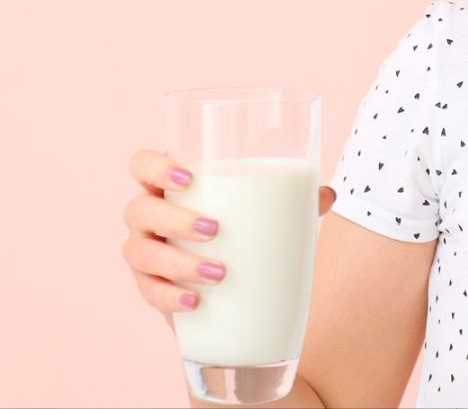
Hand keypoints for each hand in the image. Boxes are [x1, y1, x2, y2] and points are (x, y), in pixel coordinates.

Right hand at [122, 149, 335, 324]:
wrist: (227, 290)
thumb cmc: (241, 233)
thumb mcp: (264, 215)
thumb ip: (293, 201)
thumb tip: (327, 193)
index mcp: (171, 188)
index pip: (142, 165)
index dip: (154, 166)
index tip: (186, 177)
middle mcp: (148, 218)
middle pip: (140, 209)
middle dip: (174, 219)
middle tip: (214, 229)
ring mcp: (144, 253)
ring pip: (139, 252)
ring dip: (177, 262)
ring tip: (218, 273)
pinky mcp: (149, 288)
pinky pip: (147, 292)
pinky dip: (169, 297)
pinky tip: (194, 302)